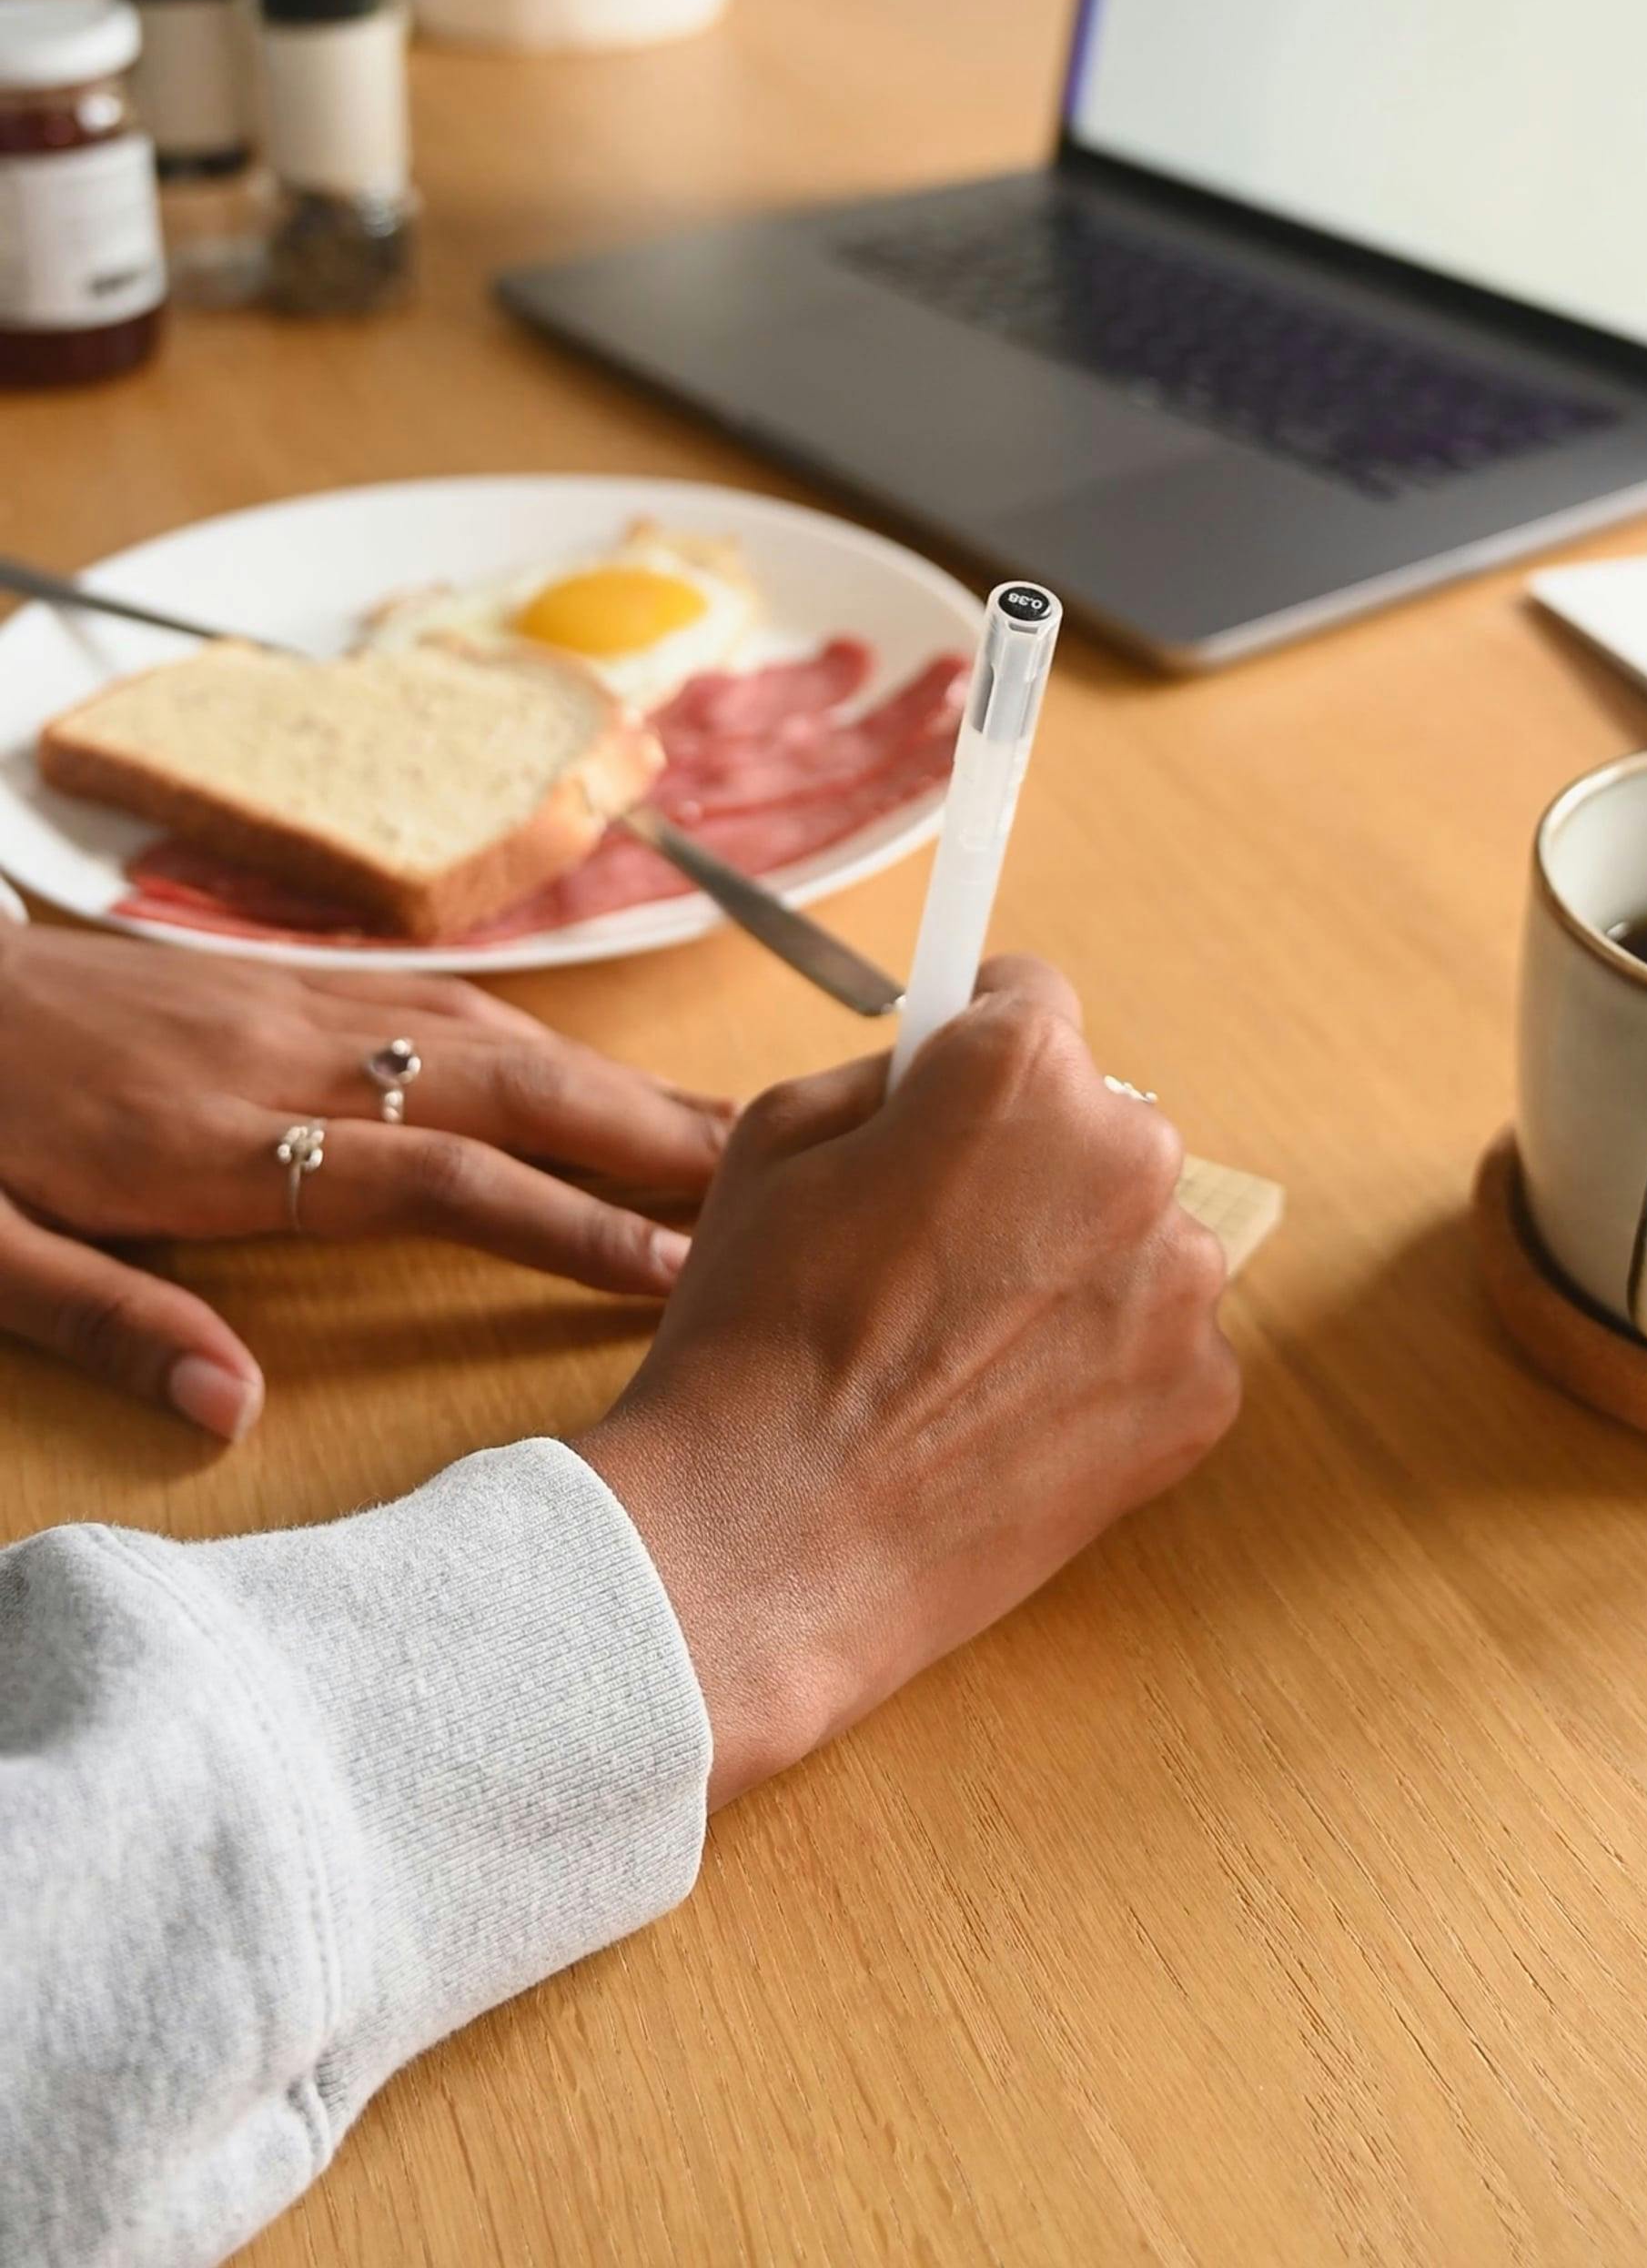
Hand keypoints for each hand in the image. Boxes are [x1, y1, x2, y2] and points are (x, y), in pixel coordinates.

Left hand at [0, 924, 732, 1443]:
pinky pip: (440, 1003)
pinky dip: (540, 1039)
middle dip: (651, 1131)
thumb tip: (233, 1414)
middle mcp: (279, 1053)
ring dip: (616, 1080)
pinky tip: (591, 1074)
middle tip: (791, 1179)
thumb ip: (104, 1322)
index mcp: (211, 1139)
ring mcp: (286, 1003)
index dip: (563, 1224)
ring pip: (489, 1034)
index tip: (677, 1272)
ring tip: (733, 1134)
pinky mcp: (275, 981)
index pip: (432, 1180)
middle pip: (502, 1083)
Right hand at [575, 952, 1238, 1806]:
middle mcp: (1130, 1155)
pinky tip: (1007, 1412)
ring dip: (1074, 1265)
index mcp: (1024, 1072)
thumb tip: (941, 1068)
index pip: (1032, 1000)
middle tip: (936, 1249)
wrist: (770, 1542)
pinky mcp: (1202, 1393)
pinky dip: (1102, 1364)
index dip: (975, 1043)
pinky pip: (1160, 1340)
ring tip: (963, 1349)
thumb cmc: (754, 1335)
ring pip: (1135, 1235)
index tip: (956, 1089)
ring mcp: (1182, 1282)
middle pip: (1093, 1123)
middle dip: (1029, 1162)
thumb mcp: (776, 1139)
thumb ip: (885, 1076)